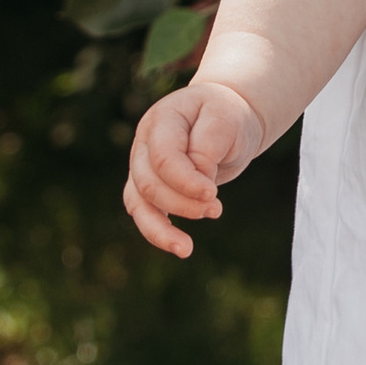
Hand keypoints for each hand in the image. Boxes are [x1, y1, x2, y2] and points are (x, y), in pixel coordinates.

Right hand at [124, 79, 263, 256]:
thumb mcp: (226, 121)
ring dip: (162, 229)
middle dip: (182, 203)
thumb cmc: (227, 116)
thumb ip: (208, 149)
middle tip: (216, 209)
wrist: (225, 120)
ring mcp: (142, 165)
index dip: (185, 181)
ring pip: (139, 203)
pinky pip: (144, 213)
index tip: (213, 194)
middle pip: (150, 182)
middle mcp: (144, 143)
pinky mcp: (149, 187)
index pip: (163, 156)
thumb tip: (197, 186)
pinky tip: (180, 247)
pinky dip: (157, 233)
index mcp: (162, 119)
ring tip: (187, 248)